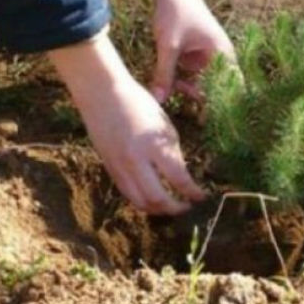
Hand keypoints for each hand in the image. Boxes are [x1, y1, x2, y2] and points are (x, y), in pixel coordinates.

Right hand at [48, 34, 205, 214]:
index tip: (201, 196)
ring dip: (158, 209)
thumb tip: (181, 177)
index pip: (179, 178)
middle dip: (176, 207)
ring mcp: (120, 166)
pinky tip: (151, 198)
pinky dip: (141, 200)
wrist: (102, 94)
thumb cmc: (137, 103)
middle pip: (158, 198)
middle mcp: (135, 160)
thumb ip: (171, 151)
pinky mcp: (109, 168)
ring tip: (169, 207)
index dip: (193, 192)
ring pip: (140, 202)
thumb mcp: (162, 124)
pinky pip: (127, 193)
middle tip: (187, 206)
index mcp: (153, 145)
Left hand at [147, 0, 234, 102]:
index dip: (224, 104)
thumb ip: (164, 74)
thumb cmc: (175, 12)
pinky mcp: (193, 54)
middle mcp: (218, 56)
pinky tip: (165, 83)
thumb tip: (157, 101)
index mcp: (222, 54)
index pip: (232, 87)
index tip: (211, 119)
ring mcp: (205, 56)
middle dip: (199, 98)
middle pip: (214, 87)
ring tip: (169, 90)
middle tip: (186, 109)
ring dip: (186, 89)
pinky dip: (179, 79)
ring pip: (199, 82)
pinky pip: (189, 74)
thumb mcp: (168, 46)